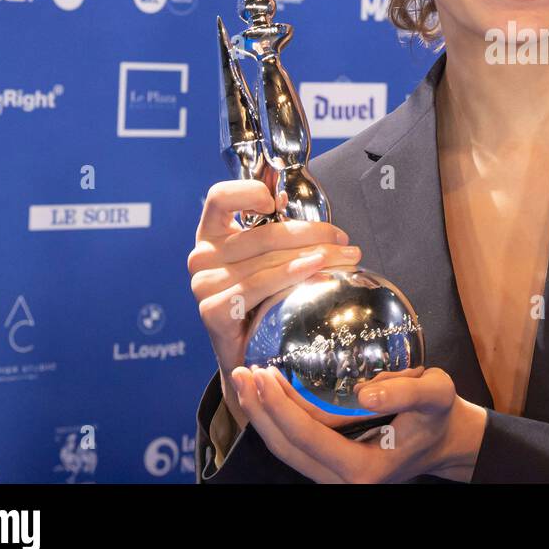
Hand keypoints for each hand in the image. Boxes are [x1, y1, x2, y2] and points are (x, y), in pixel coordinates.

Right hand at [187, 178, 361, 428]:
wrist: (248, 357)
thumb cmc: (262, 300)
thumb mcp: (266, 258)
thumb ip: (275, 229)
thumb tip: (296, 203)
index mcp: (211, 234)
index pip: (220, 198)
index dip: (248, 192)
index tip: (277, 201)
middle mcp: (202, 257)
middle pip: (262, 233)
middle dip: (313, 234)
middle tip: (345, 241)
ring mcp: (203, 284)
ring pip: (269, 259)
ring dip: (315, 255)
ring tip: (346, 258)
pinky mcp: (212, 310)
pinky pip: (261, 285)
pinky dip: (293, 276)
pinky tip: (318, 271)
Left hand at [230, 364, 488, 482]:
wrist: (443, 442)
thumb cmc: (438, 416)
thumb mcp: (436, 394)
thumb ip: (408, 392)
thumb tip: (365, 393)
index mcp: (362, 468)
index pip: (308, 437)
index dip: (280, 407)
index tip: (264, 373)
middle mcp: (341, 480)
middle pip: (286, 447)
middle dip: (259, 411)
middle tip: (243, 372)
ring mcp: (332, 476)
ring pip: (284, 450)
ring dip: (261, 416)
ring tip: (244, 381)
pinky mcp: (329, 465)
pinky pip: (294, 445)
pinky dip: (276, 420)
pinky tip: (266, 394)